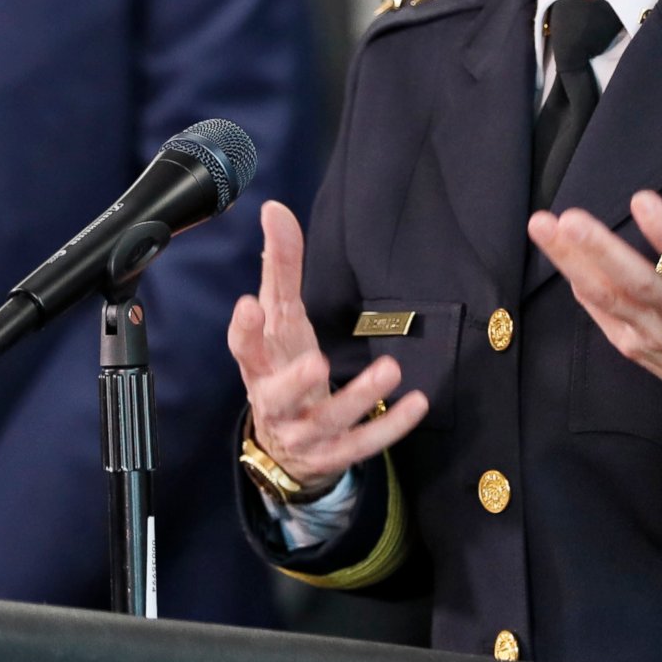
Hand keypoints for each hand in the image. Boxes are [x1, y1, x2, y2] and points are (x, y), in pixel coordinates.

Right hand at [227, 201, 427, 498]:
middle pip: (277, 396)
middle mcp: (275, 402)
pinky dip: (391, 425)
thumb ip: (281, 265)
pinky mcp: (335, 452)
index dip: (243, 331)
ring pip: (328, 420)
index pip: (243, 350)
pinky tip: (418, 402)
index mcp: (259, 366)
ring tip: (390, 369)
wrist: (287, 445)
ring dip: (359, 396)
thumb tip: (274, 208)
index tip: (248, 304)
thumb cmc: (283, 365)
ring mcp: (305, 432)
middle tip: (316, 361)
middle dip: (295, 381)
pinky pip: (363, 443)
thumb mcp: (282, 318)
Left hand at [527, 144, 661, 432]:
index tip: (642, 200)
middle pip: (637, 284)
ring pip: (609, 298)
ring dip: (573, 263)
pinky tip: (562, 258)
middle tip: (569, 217)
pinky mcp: (636, 348)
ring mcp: (657, 335)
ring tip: (544, 227)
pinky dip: (582, 287)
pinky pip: (603, 315)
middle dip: (599, 250)